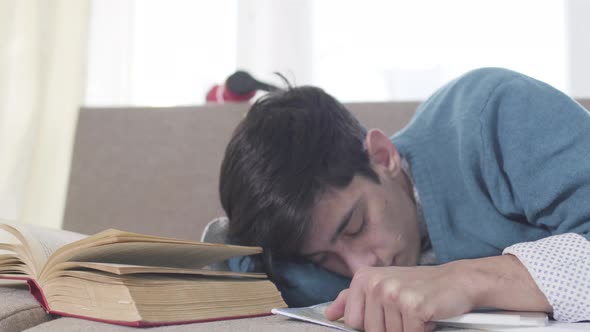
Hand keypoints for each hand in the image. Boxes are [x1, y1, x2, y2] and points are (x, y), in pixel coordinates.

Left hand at [324, 263, 475, 331]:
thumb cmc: (420, 286)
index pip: (352, 321)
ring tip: (417, 314)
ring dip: (407, 330)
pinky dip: (422, 331)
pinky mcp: (413, 306)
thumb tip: (329, 314)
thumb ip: (353, 298)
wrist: (457, 280)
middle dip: (391, 329)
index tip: (387, 318)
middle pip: (371, 331)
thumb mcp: (382, 285)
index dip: (371, 326)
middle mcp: (376, 283)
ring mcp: (393, 294)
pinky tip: (428, 317)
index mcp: (363, 278)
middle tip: (405, 314)